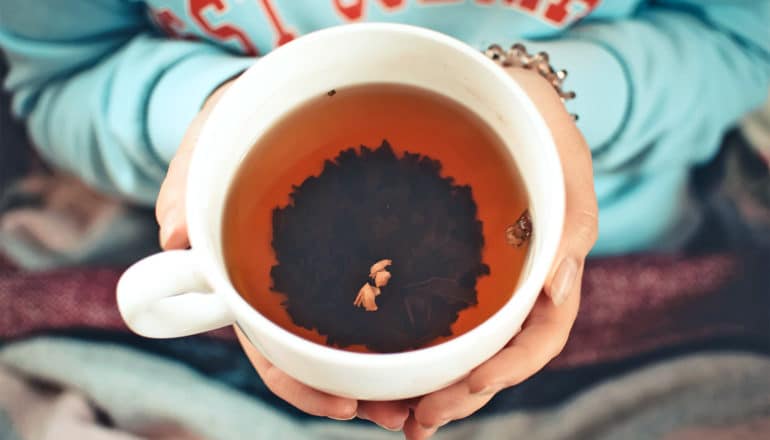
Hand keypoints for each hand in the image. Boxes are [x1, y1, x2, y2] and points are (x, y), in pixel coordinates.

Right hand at [155, 79, 410, 428]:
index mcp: (250, 271)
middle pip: (319, 353)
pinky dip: (406, 322)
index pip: (267, 343)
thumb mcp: (212, 134)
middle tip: (402, 412)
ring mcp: (329, 267)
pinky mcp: (365, 247)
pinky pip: (385, 293)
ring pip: (355, 333)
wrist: (283, 100)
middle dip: (359, 389)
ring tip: (430, 395)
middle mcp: (291, 280)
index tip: (343, 403)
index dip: (298, 382)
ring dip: (390, 370)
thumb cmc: (242, 120)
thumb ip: (190, 181)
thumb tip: (174, 240)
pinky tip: (438, 335)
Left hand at [401, 68, 597, 438]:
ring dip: (433, 386)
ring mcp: (482, 281)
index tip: (471, 385)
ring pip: (463, 347)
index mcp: (552, 271)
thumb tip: (557, 289)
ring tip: (393, 416)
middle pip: (495, 357)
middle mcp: (515, 287)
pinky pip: (434, 315)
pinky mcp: (449, 268)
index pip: (538, 337)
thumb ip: (570, 223)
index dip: (508, 369)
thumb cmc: (540, 129)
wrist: (503, 96)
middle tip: (415, 423)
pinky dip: (414, 348)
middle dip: (461, 394)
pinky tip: (384, 368)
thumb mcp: (566, 164)